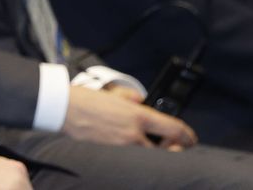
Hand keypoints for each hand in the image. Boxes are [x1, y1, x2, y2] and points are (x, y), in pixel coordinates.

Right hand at [62, 85, 195, 149]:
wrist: (62, 109)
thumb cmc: (83, 99)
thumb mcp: (111, 93)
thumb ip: (129, 97)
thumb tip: (138, 100)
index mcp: (137, 116)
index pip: (174, 129)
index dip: (188, 136)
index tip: (191, 139)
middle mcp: (133, 134)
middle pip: (166, 150)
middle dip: (171, 149)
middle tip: (170, 146)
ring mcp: (122, 148)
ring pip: (148, 157)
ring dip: (152, 153)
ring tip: (147, 147)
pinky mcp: (110, 156)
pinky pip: (129, 160)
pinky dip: (133, 157)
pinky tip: (128, 152)